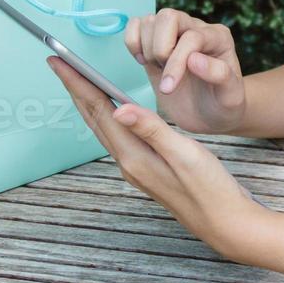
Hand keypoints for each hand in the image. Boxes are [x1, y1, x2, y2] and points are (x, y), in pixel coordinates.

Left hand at [46, 55, 274, 263]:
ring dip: (89, 101)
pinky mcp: (147, 168)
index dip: (78, 83)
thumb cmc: (210, 189)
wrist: (224, 222)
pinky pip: (117, 135)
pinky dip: (108, 114)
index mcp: (134, 156)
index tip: (59, 60)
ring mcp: (137, 167)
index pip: (98, 111)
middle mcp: (129, 162)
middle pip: (94, 118)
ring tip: (79, 80)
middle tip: (59, 62)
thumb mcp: (184, 154)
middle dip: (76, 88)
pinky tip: (114, 109)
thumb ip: (152, 129)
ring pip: (104, 127)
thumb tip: (119, 110)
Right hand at [126, 9, 247, 134]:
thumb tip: (194, 59)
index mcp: (218, 37)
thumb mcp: (230, 97)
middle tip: (165, 73)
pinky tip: (145, 62)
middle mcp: (196, 28)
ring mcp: (174, 31)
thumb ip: (220, 75)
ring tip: (159, 70)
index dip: (176, 62)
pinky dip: (133, 42)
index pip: (191, 37)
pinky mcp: (155, 40)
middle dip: (160, 49)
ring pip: (150, 20)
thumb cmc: (222, 105)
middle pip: (168, 17)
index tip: (168, 88)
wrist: (210, 113)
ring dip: (147, 49)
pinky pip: (136, 24)